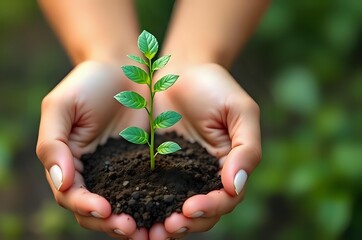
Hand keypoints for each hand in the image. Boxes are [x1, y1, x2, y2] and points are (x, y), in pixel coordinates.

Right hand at [36, 60, 148, 238]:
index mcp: (69, 164)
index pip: (71, 196)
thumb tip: (61, 184)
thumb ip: (53, 144)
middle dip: (109, 224)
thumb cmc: (88, 83)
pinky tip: (168, 215)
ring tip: (151, 232)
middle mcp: (93, 176)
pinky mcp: (145, 170)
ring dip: (134, 225)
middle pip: (95, 212)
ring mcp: (120, 175)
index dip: (84, 206)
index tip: (103, 209)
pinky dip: (155, 208)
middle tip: (130, 229)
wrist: (126, 69)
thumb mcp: (61, 106)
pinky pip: (149, 195)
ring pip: (123, 210)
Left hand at [150, 63, 260, 238]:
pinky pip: (148, 192)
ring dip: (162, 224)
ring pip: (173, 209)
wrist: (180, 70)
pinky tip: (128, 212)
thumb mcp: (240, 111)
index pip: (224, 199)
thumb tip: (235, 186)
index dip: (211, 208)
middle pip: (199, 213)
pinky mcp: (152, 168)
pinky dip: (142, 207)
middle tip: (166, 228)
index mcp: (226, 169)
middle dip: (185, 224)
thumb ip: (246, 148)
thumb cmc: (215, 87)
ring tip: (146, 232)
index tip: (190, 208)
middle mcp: (202, 178)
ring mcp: (177, 176)